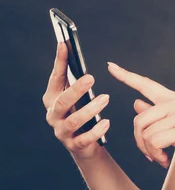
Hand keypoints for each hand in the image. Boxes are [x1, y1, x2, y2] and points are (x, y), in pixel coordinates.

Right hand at [42, 42, 110, 159]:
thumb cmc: (81, 114)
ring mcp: (62, 131)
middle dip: (76, 89)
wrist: (84, 145)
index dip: (59, 61)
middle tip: (91, 77)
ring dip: (90, 109)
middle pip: (63, 102)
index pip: (55, 78)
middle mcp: (53, 115)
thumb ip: (76, 80)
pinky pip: (84, 139)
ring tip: (105, 99)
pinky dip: (96, 131)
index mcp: (52, 99)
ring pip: (74, 121)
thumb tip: (78, 54)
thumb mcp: (78, 97)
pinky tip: (106, 122)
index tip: (64, 44)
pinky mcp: (74, 145)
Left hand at [107, 61, 174, 180]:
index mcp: (174, 99)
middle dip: (139, 142)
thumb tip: (136, 103)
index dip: (126, 76)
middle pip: (139, 119)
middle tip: (150, 155)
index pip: (146, 84)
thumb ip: (156, 115)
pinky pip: (153, 142)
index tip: (110, 66)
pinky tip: (164, 161)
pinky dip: (155, 155)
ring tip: (160, 158)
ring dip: (149, 151)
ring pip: (145, 133)